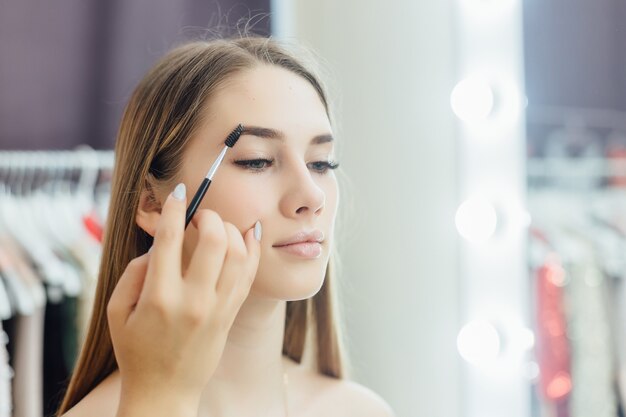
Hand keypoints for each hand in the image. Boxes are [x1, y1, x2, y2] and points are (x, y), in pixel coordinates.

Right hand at [107, 183, 261, 413]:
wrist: (164, 392)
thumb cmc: (136, 351)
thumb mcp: (117, 311)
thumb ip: (134, 272)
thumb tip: (158, 244)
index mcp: (159, 297)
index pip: (169, 239)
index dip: (174, 209)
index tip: (178, 192)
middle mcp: (193, 300)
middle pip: (214, 240)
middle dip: (208, 216)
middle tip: (198, 215)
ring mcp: (218, 308)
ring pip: (239, 254)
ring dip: (231, 230)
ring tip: (219, 225)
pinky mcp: (231, 314)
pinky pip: (250, 274)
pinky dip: (253, 248)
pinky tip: (250, 232)